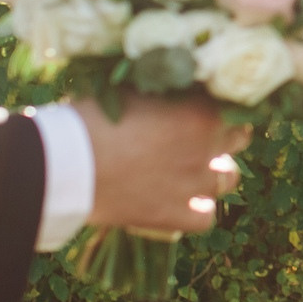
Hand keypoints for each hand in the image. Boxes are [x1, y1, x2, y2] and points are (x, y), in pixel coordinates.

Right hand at [73, 92, 251, 232]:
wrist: (63, 164)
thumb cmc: (91, 117)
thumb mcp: (132, 89)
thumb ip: (166, 89)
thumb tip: (183, 83)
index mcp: (199, 112)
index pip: (236, 105)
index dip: (225, 104)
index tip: (212, 104)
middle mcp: (205, 149)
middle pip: (238, 140)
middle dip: (225, 135)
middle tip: (202, 134)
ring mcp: (192, 185)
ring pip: (228, 179)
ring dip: (216, 171)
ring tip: (195, 167)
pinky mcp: (173, 216)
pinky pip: (206, 218)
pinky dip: (199, 209)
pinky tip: (184, 201)